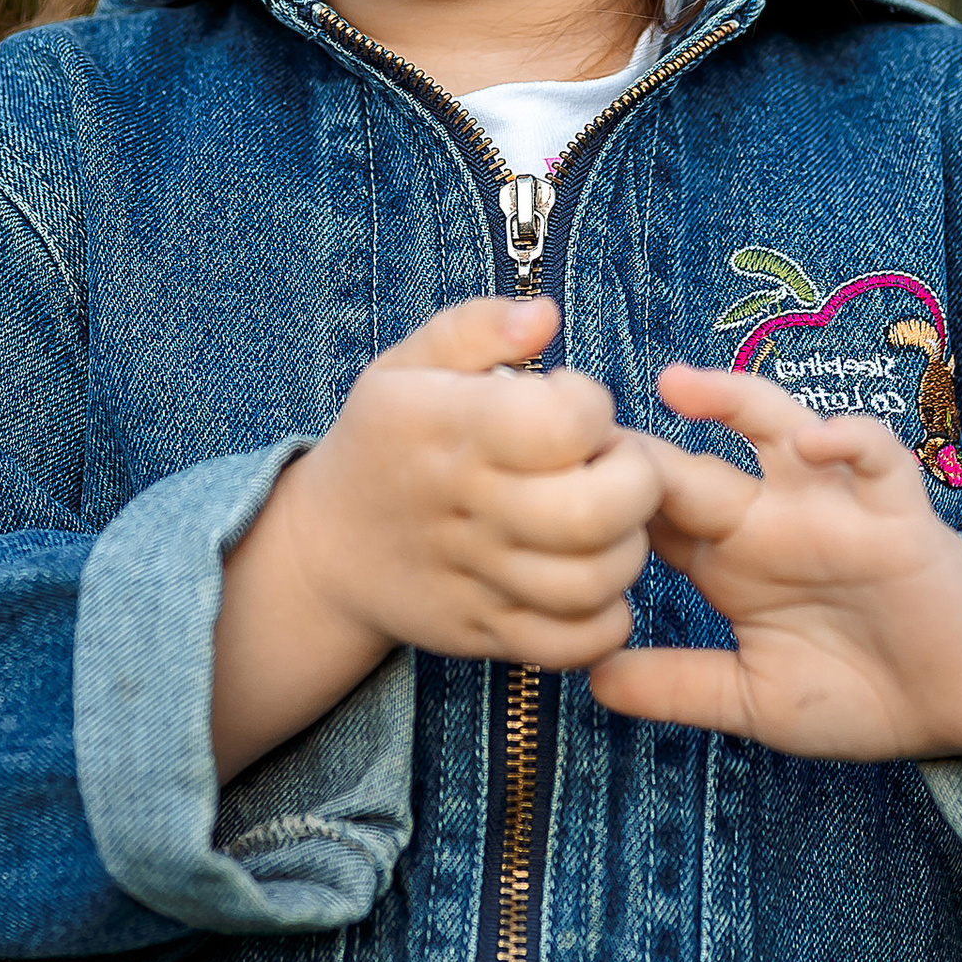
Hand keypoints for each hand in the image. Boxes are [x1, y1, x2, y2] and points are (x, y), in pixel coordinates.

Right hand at [212, 298, 662, 779]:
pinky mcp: (485, 633)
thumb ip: (478, 328)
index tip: (570, 402)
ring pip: (595, 581)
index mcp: (450, 430)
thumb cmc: (383, 441)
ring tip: (607, 520)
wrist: (325, 548)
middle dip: (637, 479)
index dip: (591, 405)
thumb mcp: (408, 365)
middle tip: (614, 464)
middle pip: (596, 512)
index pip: (564, 424)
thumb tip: (546, 316)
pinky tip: (593, 579)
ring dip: (628, 547)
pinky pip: (574, 644)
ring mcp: (476, 580)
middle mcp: (466, 509)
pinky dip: (607, 619)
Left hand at [588, 362, 961, 761]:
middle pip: (688, 464)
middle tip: (569, 422)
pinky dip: (848, 440)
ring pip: (775, 427)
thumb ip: (678, 687)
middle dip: (633, 444)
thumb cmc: (856, 692)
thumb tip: (588, 680)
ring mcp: (831, 507)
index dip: (589, 501)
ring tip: (678, 384)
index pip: (644, 515)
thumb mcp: (753, 700)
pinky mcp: (897, 513)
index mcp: (723, 560)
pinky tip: (815, 444)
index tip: (523, 491)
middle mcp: (768, 519)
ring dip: (732, 398)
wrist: (960, 701)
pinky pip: (874, 457)